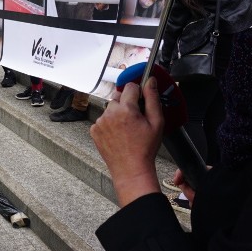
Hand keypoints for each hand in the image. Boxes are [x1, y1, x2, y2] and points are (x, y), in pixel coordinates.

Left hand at [90, 77, 163, 206]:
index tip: (141, 100)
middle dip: (127, 104)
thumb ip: (152, 98)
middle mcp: (109, 113)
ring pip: (110, 108)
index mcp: (126, 109)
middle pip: (119, 97)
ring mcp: (100, 122)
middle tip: (136, 119)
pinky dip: (109, 124)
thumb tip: (151, 81)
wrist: (131, 169)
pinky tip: (119, 134)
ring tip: (127, 129)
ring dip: (118, 114)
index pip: (130, 86)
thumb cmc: (145, 148)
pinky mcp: (94, 130)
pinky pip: (103, 120)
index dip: (138, 92)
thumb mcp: (156, 122)